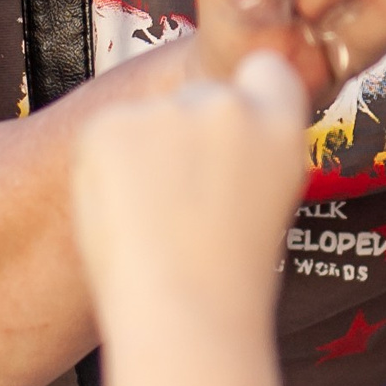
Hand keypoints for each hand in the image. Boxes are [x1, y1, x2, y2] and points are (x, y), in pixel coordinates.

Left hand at [73, 54, 312, 329]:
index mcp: (280, 124)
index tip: (228, 134)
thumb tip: (217, 132)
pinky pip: (106, 135)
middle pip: (199, 99)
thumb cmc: (227, 280)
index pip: (265, 72)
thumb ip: (251, 152)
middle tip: (182, 205)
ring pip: (148, 120)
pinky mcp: (112, 124)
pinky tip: (125, 215)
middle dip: (185, 137)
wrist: (183, 314)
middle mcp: (228, 104)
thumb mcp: (270, 200)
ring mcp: (168, 111)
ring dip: (143, 155)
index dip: (246, 99)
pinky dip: (105, 169)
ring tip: (154, 221)